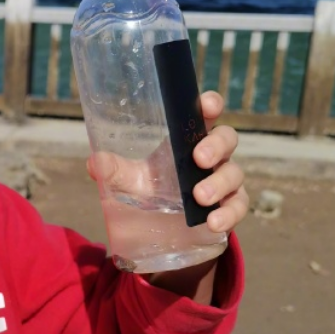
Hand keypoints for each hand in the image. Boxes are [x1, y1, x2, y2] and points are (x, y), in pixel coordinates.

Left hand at [87, 91, 249, 234]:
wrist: (163, 229)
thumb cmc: (152, 190)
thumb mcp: (131, 180)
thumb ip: (115, 171)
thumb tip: (96, 163)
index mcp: (187, 138)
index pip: (204, 113)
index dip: (210, 104)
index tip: (208, 105)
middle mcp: (211, 155)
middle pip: (227, 138)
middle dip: (216, 146)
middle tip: (199, 159)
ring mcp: (224, 179)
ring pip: (234, 173)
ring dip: (219, 183)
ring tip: (200, 197)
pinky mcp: (230, 206)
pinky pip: (238, 206)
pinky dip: (229, 214)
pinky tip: (213, 223)